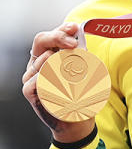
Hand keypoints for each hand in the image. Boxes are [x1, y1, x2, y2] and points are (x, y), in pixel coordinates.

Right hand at [21, 23, 95, 142]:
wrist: (77, 119)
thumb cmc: (80, 94)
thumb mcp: (85, 70)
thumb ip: (81, 56)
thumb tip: (82, 42)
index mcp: (49, 56)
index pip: (50, 36)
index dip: (61, 30)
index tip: (74, 28)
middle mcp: (38, 64)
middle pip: (40, 41)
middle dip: (57, 37)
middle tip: (73, 44)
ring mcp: (31, 77)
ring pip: (41, 60)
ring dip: (59, 63)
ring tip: (72, 73)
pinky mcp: (30, 91)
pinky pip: (36, 80)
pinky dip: (49, 80)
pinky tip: (59, 84)